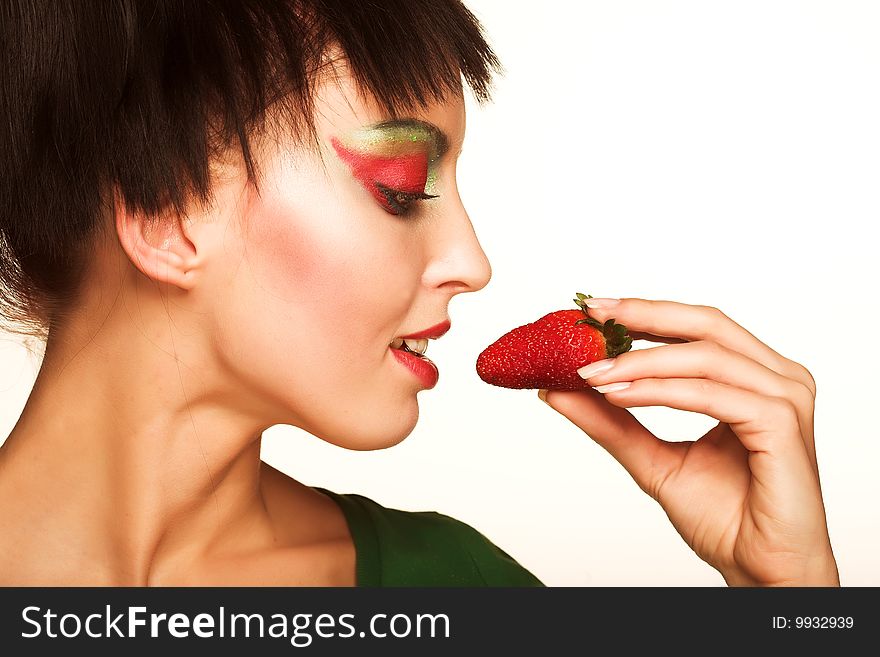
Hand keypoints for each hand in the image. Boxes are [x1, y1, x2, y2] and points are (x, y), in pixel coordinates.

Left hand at [539, 297, 839, 585]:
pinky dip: (660, 390)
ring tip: (591, 371)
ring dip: (639, 361)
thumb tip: (558, 388)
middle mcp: (775, 379)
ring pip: (704, 356)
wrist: (759, 572)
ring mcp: (784, 398)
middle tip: (590, 315)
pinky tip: (618, 393)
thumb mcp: (652, 459)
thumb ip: (611, 421)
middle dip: (642, 315)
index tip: (590, 309)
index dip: (644, 312)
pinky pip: (710, 394)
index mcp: (753, 378)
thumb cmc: (724, 518)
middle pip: (706, 323)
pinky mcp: (782, 424)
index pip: (697, 327)